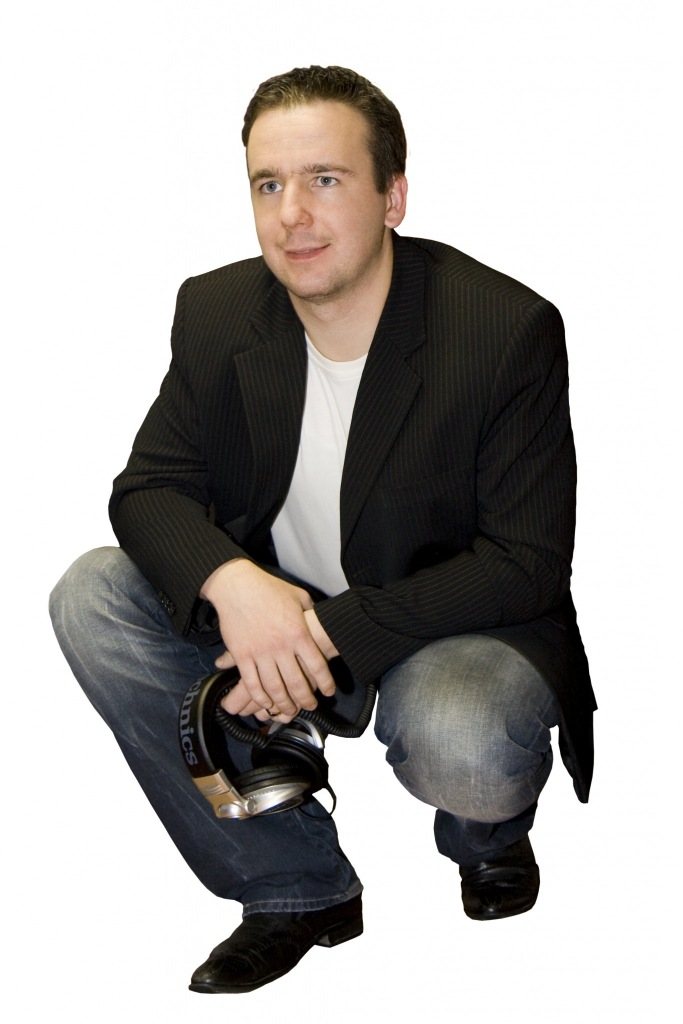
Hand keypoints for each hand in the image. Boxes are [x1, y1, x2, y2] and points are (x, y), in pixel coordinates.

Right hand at [200, 560, 335, 720]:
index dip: (325, 682)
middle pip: (297, 682)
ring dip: (283, 703)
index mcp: (299, 632)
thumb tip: (319, 619)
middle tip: (310, 707)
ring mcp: (260, 652)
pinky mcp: (241, 655)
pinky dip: (260, 697)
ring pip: (274, 688)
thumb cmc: (269, 588)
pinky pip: (251, 683)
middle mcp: (281, 646)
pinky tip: (266, 703)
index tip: (328, 692)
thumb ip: (311, 611)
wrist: (237, 585)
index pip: (317, 665)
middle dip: (305, 699)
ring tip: (289, 710)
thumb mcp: (298, 597)